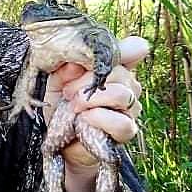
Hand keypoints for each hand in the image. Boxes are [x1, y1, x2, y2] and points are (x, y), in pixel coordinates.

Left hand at [44, 36, 148, 191]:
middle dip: (88, 80)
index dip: (124, 49)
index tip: (99, 56)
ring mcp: (130, 109)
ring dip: (91, 99)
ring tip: (73, 106)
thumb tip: (73, 63)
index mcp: (115, 68)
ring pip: (122, 94)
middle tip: (67, 92)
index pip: (134, 49)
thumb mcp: (56, 82)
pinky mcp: (126, 132)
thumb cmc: (61, 106)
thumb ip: (65, 68)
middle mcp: (128, 86)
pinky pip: (122, 122)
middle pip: (121, 72)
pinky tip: (84, 119)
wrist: (60, 142)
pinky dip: (99, 118)